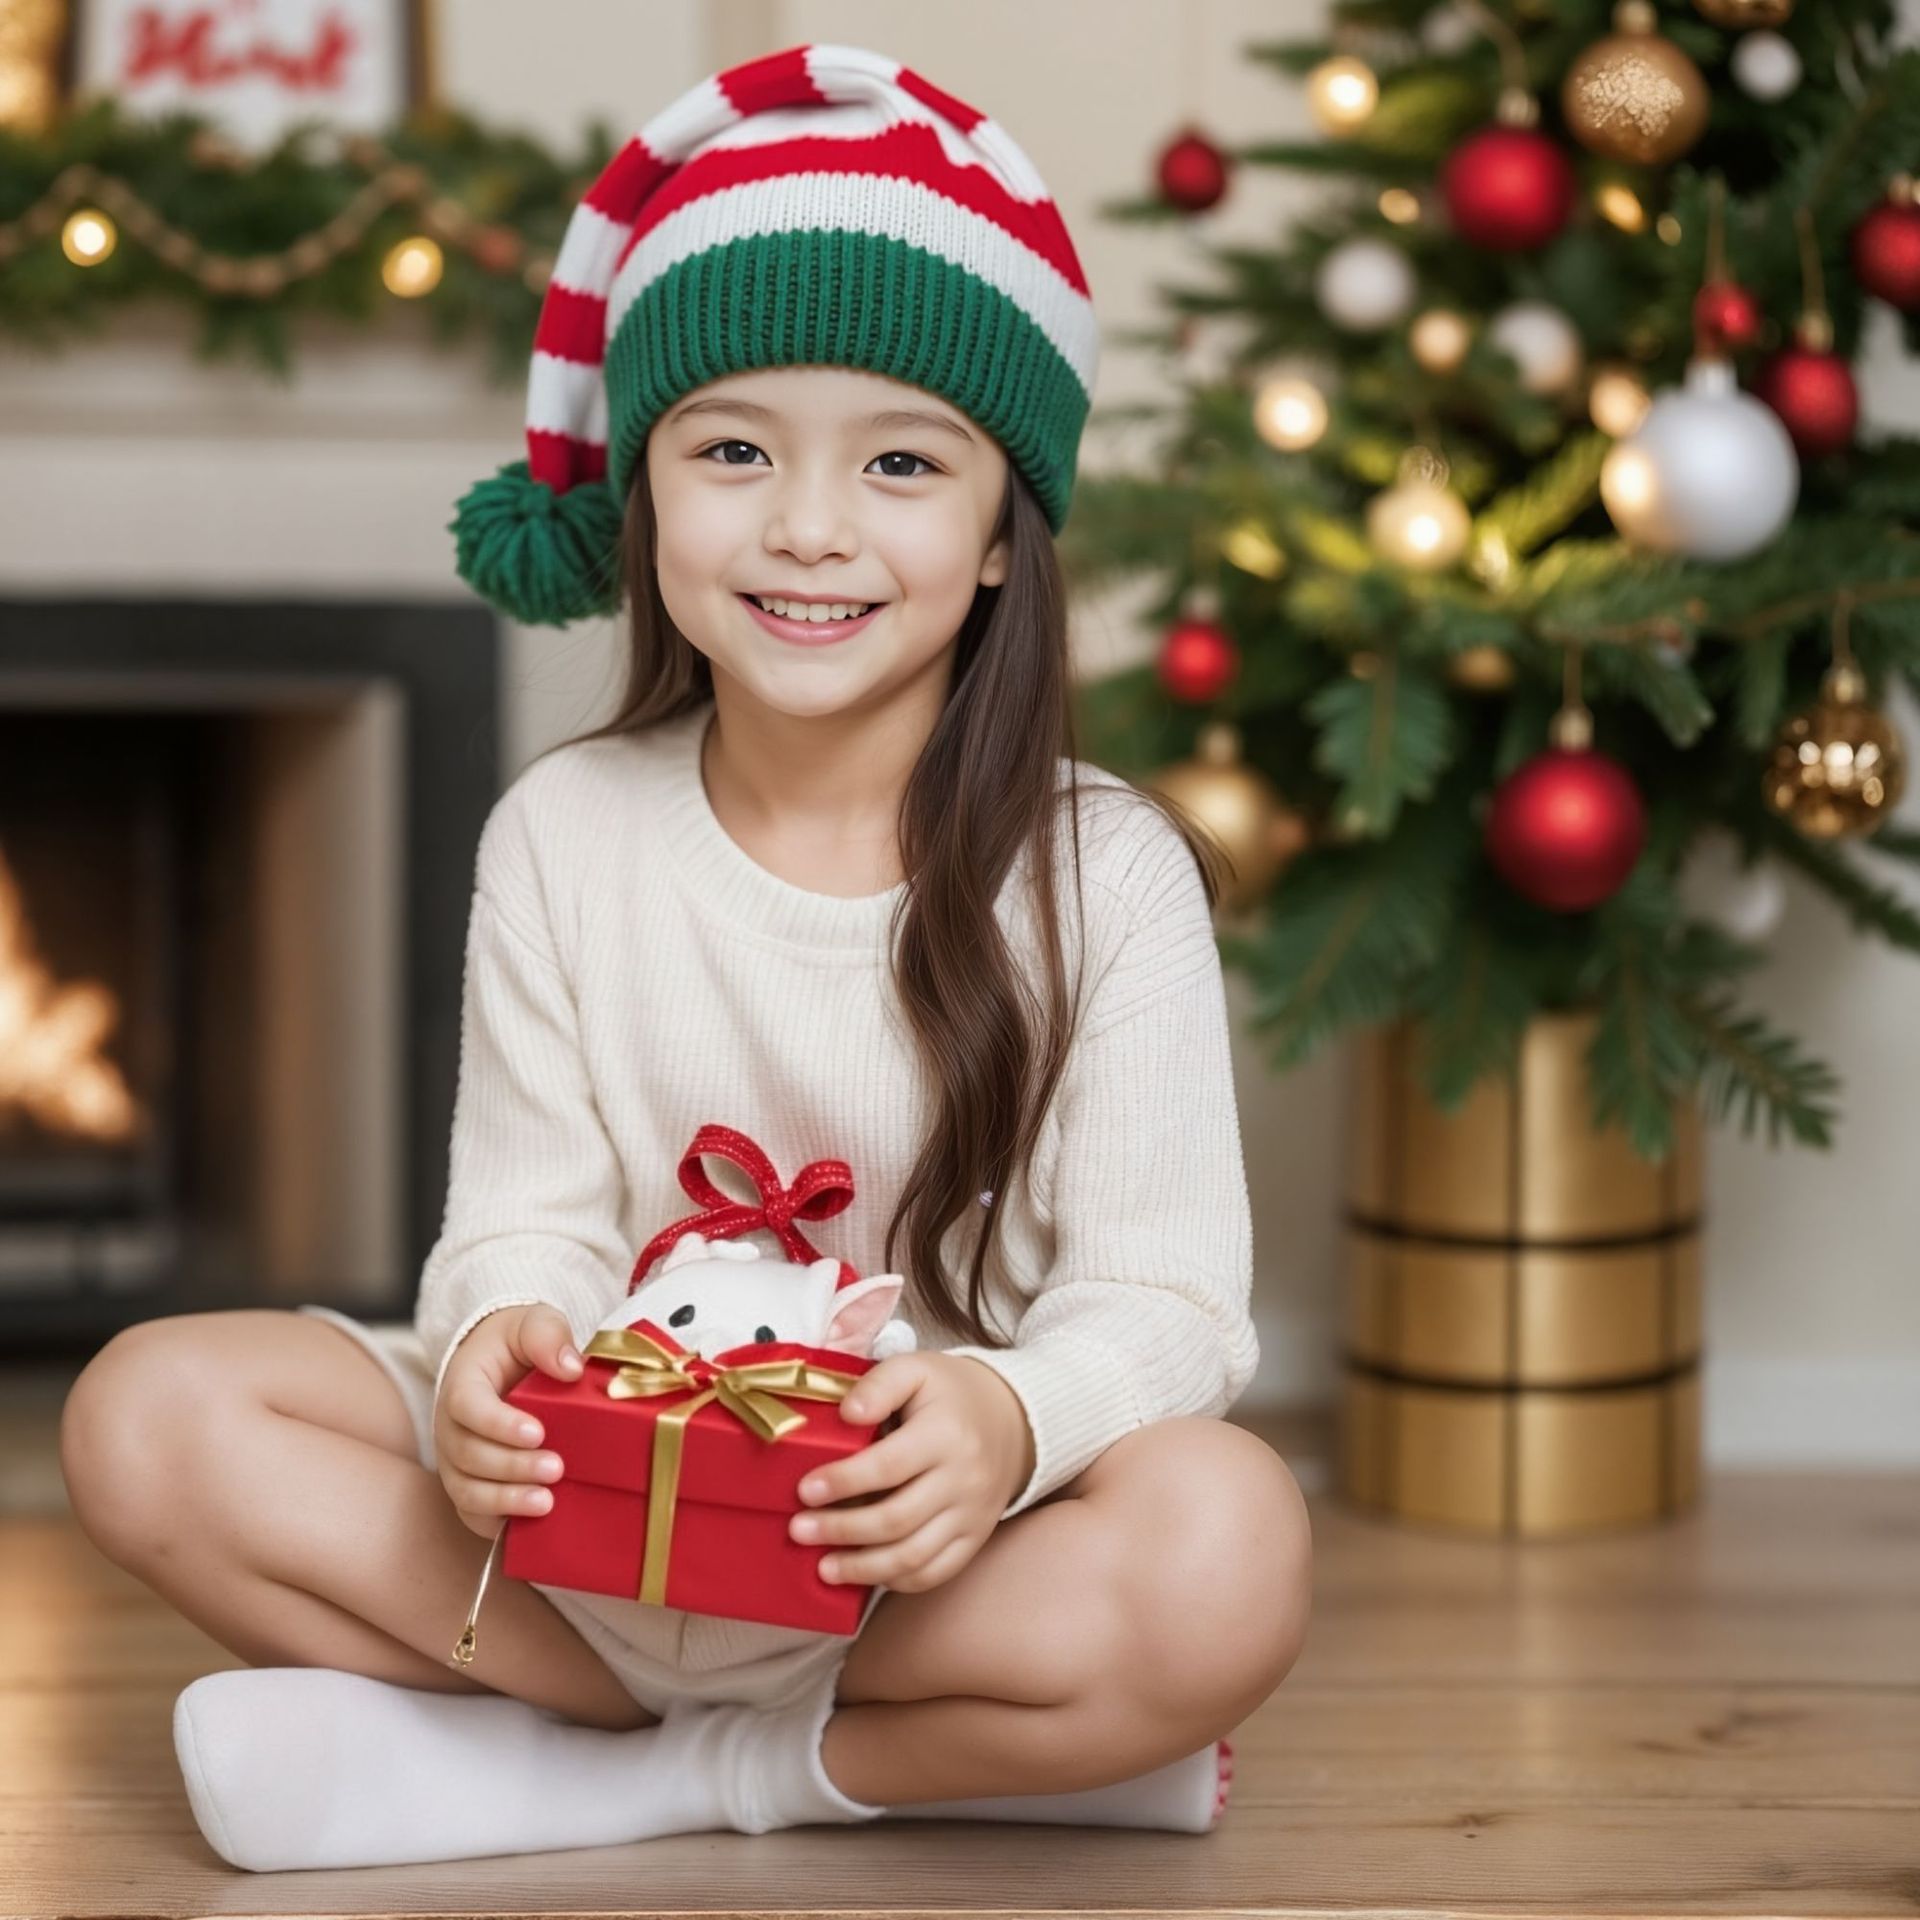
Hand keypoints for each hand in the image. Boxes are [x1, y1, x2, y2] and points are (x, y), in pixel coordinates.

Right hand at [431, 1303, 583, 1538]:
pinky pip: (474, 1514)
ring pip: (466, 1491)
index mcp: (462, 1383)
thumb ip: (548, 1336)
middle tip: (556, 1467)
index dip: (498, 1423)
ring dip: (505, 1500)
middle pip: (468, 1455)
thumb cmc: (518, 1343)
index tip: (538, 1431)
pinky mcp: (470, 1486)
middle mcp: (449, 1427)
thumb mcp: (535, 1323)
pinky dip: (499, 1523)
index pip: (467, 1407)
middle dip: (512, 1466)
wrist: (503, 1363)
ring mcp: (456, 1462)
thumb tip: (571, 1368)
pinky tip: (533, 1524)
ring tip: (547, 1502)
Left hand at [787, 1351, 1034, 1593]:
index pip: (888, 1466)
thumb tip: (846, 1413)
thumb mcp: (917, 1369)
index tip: (804, 1490)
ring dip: (863, 1567)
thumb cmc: (950, 1394)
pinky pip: (935, 1572)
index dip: (843, 1481)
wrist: (1012, 1419)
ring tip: (823, 1566)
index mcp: (945, 1434)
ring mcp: (971, 1515)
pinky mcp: (974, 1538)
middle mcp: (963, 1479)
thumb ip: (879, 1384)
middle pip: (897, 1519)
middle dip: (841, 1530)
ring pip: (914, 1556)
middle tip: (798, 1530)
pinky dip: (897, 1580)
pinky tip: (864, 1574)